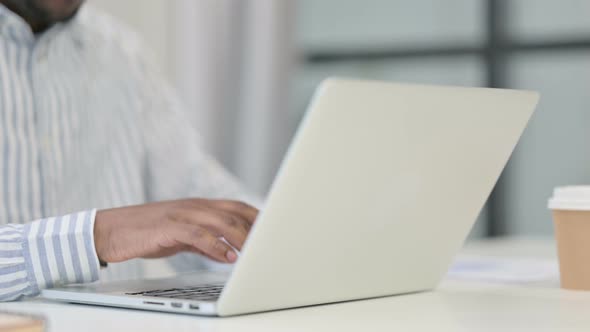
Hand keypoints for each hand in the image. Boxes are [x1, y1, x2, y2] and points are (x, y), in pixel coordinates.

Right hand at [93, 198, 257, 263]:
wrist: (111, 230)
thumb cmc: (148, 232)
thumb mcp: (182, 237)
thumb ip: (206, 242)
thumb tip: (230, 253)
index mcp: (200, 206)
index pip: (237, 207)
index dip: (258, 218)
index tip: (275, 232)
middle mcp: (195, 206)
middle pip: (235, 213)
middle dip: (256, 229)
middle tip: (271, 244)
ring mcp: (182, 214)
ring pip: (221, 222)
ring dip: (242, 238)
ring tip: (256, 254)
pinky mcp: (169, 226)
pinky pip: (198, 234)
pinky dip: (216, 246)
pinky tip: (228, 257)